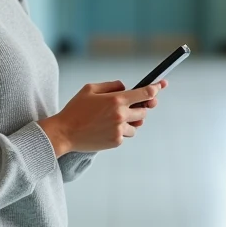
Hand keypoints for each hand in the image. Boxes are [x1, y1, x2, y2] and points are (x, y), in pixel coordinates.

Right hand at [39, 80, 165, 156]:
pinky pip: (126, 134)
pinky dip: (120, 131)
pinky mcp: (116, 141)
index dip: (155, 88)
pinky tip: (105, 129)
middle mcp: (121, 115)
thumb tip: (125, 88)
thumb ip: (111, 85)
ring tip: (112, 120)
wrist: (65, 133)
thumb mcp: (90, 89)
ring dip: (130, 122)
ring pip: (136, 125)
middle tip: (132, 107)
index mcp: (116, 100)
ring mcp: (119, 130)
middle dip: (140, 108)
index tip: (160, 86)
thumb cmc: (76, 109)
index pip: (144, 93)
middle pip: (144, 111)